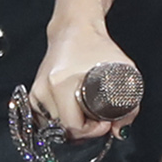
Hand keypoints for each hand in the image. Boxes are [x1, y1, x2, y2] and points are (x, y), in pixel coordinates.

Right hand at [32, 21, 141, 146]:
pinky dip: (59, 122)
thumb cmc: (99, 48)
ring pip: (54, 127)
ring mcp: (36, 92)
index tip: (105, 122)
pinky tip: (73, 113)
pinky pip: (44, 121)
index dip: (93, 130)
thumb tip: (119, 132)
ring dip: (72, 127)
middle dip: (85, 130)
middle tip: (99, 119)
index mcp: (62, 83)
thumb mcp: (124, 71)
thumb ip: (128, 106)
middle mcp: (45, 89)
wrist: (74, 30)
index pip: (74, 126)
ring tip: (87, 113)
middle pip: (64, 130)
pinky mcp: (33, 93)